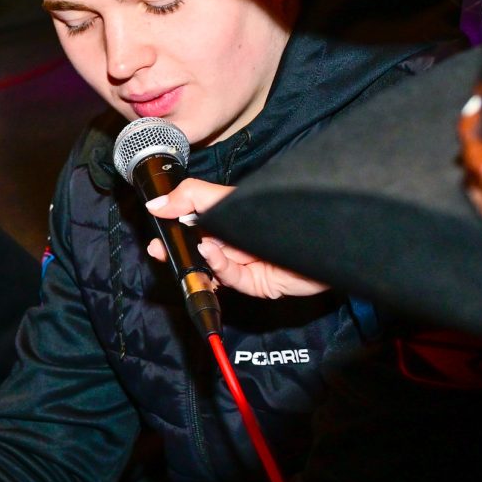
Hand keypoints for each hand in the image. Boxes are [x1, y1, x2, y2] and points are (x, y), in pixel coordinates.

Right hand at [146, 180, 329, 299]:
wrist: (326, 235)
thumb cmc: (281, 211)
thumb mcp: (228, 197)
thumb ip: (191, 197)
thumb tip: (156, 203)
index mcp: (227, 219)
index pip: (193, 223)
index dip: (172, 225)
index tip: (155, 224)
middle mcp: (235, 242)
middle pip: (198, 248)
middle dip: (177, 249)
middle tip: (158, 250)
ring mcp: (246, 264)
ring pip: (210, 267)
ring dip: (196, 260)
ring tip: (186, 252)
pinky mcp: (256, 284)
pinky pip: (231, 278)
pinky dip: (218, 267)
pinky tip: (212, 254)